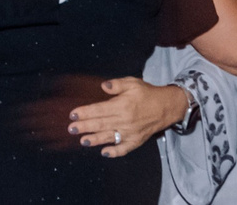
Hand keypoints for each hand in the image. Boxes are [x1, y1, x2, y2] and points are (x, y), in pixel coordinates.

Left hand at [69, 78, 191, 156]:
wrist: (166, 107)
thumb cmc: (146, 93)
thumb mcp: (132, 83)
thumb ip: (117, 84)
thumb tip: (103, 86)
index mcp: (122, 105)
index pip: (99, 110)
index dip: (85, 112)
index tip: (73, 114)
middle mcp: (124, 121)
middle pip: (100, 125)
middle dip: (84, 127)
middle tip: (71, 129)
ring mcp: (130, 133)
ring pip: (108, 137)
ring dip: (94, 140)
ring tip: (82, 141)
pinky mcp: (136, 141)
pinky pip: (123, 149)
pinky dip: (113, 152)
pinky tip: (104, 152)